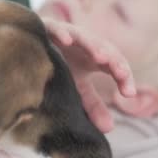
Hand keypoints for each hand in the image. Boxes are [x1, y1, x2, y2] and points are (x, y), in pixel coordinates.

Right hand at [43, 17, 135, 132]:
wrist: (27, 47)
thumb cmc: (58, 65)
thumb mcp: (77, 86)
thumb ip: (93, 105)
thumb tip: (109, 129)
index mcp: (94, 56)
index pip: (115, 65)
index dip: (124, 77)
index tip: (129, 94)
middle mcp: (85, 44)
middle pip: (105, 49)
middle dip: (115, 61)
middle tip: (122, 75)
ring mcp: (67, 35)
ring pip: (84, 37)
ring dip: (93, 46)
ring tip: (102, 58)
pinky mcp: (47, 28)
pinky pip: (55, 28)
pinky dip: (61, 33)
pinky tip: (67, 42)